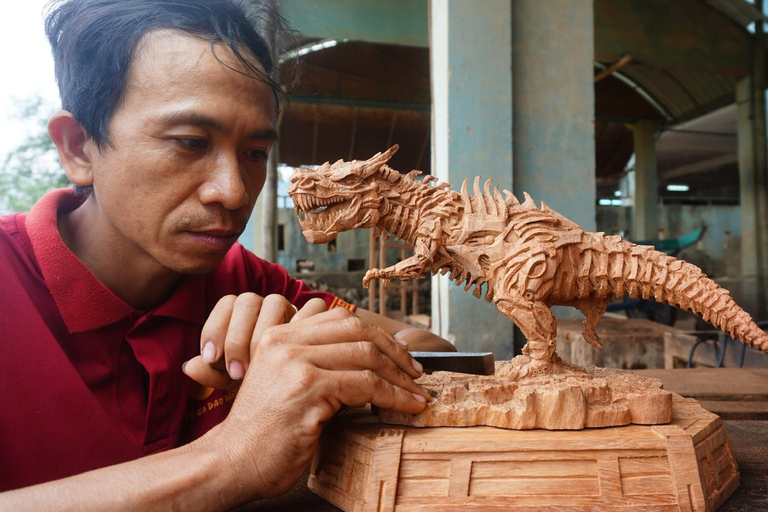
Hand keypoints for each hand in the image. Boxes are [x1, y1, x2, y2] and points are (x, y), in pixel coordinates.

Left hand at [183, 293, 303, 390]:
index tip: (212, 358)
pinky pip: (309, 308)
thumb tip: (189, 366)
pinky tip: (291, 358)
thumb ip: (210, 373)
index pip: (226, 304)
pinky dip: (298, 328)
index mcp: (242, 313)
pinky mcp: (314, 317)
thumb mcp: (231, 382)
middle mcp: (265, 306)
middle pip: (247, 301)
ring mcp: (291, 310)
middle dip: (237, 336)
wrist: (293, 390)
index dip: (215, 328)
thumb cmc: (259, 383)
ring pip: (274, 302)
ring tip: (260, 368)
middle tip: (235, 371)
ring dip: (263, 334)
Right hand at [207, 305, 428, 497]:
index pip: (341, 318)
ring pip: (367, 356)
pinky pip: (366, 385)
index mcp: (279, 335)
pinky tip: (408, 407)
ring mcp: (295, 363)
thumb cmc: (263, 432)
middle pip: (358, 330)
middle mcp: (285, 342)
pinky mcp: (308, 390)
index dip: (377, 335)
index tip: (398, 356)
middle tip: (416, 373)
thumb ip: (314, 362)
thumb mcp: (285, 383)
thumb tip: (367, 358)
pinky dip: (395, 396)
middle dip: (395, 351)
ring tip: (418, 394)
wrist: (231, 463)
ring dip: (401, 377)